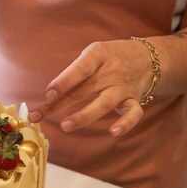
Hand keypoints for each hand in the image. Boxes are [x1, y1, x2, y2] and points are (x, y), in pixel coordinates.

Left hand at [28, 38, 152, 136]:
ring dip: (84, 116)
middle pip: (84, 90)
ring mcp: (124, 87)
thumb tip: (49, 97)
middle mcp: (112, 71)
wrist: (148, 58)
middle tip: (38, 116)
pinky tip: (113, 132)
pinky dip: (125, 124)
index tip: (47, 95)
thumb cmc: (110, 58)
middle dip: (58, 104)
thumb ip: (74, 73)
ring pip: (104, 103)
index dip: (64, 81)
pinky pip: (133, 113)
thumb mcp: (93, 55)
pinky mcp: (134, 100)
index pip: (81, 68)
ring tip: (65, 126)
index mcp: (99, 55)